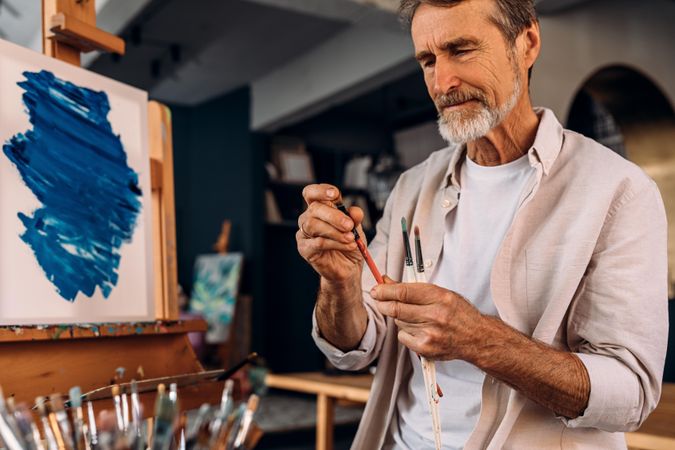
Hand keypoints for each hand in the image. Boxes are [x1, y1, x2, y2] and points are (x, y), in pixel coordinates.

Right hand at [296, 184, 365, 282]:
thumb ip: (354, 218)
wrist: (348, 268)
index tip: (335, 194)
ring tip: (350, 238)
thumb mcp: (356, 228)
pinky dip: (335, 243)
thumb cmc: (349, 244)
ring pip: (313, 225)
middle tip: (349, 225)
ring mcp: (304, 233)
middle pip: (314, 209)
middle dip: (333, 215)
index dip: (320, 191)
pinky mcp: (304, 249)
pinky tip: (348, 246)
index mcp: (320, 208)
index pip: (312, 193)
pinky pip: (317, 243)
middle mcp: (309, 218)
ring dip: (335, 231)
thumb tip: (355, 211)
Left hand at [370, 280, 484, 360]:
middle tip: (379, 299)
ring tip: (415, 317)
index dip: (386, 290)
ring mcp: (430, 334)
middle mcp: (435, 315)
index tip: (377, 289)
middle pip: (396, 308)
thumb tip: (387, 282)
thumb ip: (413, 288)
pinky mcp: (426, 348)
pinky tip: (419, 330)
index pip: (404, 291)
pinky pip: (403, 337)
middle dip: (383, 303)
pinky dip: (406, 332)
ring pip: (398, 322)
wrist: (476, 338)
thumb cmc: (458, 313)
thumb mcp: (440, 293)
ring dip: (399, 317)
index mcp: (440, 297)